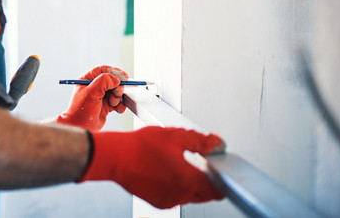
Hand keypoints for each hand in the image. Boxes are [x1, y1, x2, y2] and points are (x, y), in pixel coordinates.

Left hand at [56, 65, 128, 130]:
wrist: (80, 128)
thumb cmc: (80, 111)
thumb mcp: (91, 92)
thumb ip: (104, 81)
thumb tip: (116, 79)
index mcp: (87, 80)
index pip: (102, 70)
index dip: (114, 72)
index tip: (124, 77)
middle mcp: (94, 87)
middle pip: (112, 80)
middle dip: (117, 87)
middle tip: (117, 94)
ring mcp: (101, 96)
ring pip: (116, 91)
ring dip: (118, 97)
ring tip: (113, 104)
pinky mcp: (106, 106)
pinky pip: (118, 102)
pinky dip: (120, 105)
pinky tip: (117, 109)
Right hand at [80, 126, 225, 207]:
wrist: (116, 157)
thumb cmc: (141, 146)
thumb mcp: (175, 136)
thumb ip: (201, 141)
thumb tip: (217, 144)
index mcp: (188, 179)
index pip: (218, 189)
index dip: (222, 178)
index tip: (221, 169)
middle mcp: (181, 195)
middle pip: (206, 193)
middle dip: (207, 179)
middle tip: (200, 161)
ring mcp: (169, 200)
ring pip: (190, 195)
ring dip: (191, 182)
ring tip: (179, 162)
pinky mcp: (158, 202)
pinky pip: (176, 196)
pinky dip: (177, 186)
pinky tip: (167, 170)